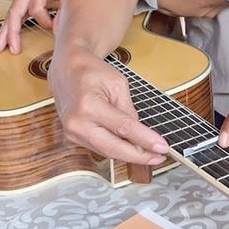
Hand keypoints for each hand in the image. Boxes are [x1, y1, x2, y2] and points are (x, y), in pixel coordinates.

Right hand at [0, 0, 80, 54]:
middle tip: (10, 47)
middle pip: (16, 10)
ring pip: (13, 12)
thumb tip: (58, 30)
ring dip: (6, 31)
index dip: (46, 21)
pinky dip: (12, 24)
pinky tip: (6, 36)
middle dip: (11, 31)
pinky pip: (18, 11)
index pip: (36, 8)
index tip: (56, 25)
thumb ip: (66, 8)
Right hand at [47, 45, 169, 165]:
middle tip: (159, 157)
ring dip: (130, 155)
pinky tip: (132, 149)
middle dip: (139, 156)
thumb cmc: (92, 72)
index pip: (123, 127)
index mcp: (89, 105)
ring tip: (151, 154)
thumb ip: (128, 110)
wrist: (67, 70)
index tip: (162, 147)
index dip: (144, 140)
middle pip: (113, 148)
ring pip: (107, 151)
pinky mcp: (73, 137)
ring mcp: (72, 132)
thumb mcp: (118, 84)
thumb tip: (140, 134)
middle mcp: (77, 122)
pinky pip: (100, 148)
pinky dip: (117, 150)